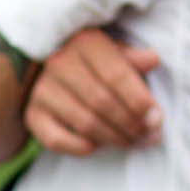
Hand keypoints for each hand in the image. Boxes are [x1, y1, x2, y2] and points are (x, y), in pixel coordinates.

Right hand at [23, 27, 162, 155]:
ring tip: (132, 143)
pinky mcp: (32, 114)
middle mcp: (59, 63)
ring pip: (85, 122)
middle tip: (148, 137)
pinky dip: (80, 147)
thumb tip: (152, 60)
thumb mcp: (117, 53)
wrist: (58, 71)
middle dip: (130, 124)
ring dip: (113, 138)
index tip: (156, 119)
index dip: (139, 101)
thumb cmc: (98, 63)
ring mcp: (43, 90)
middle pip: (102, 102)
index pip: (116, 75)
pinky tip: (98, 147)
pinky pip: (56, 139)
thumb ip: (134, 59)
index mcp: (86, 43)